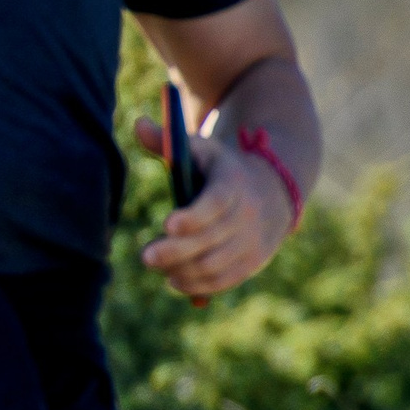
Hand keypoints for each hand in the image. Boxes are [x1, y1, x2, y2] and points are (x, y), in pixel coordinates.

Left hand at [134, 114, 293, 300]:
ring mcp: (254, 240)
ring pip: (216, 263)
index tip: (167, 224)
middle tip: (146, 256)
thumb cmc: (220, 168)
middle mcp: (249, 213)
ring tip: (157, 265)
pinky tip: (174, 281)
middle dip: (177, 251)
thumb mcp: (199, 149)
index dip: (195, 215)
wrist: (272, 187)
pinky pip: (226, 280)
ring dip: (183, 270)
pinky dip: (199, 286)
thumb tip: (137, 124)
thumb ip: (166, 140)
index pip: (217, 201)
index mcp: (234, 182)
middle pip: (212, 238)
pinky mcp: (254, 261)